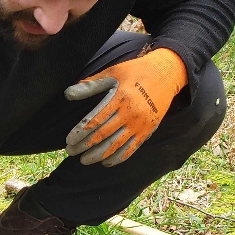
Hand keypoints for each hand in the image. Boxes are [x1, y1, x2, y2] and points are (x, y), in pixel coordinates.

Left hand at [64, 47, 187, 166]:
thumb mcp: (113, 73)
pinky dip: (118, 158)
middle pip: (103, 135)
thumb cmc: (135, 71)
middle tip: (71, 152)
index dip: (80, 133)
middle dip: (85, 146)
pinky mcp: (148, 130)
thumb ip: (91, 85)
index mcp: (120, 97)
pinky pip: (131, 149)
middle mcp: (131, 113)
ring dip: (98, 155)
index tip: (69, 140)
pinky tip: (106, 162)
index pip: (95, 120)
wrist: (167, 74)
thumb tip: (67, 94)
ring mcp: (140, 124)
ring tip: (84, 160)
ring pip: (116, 145)